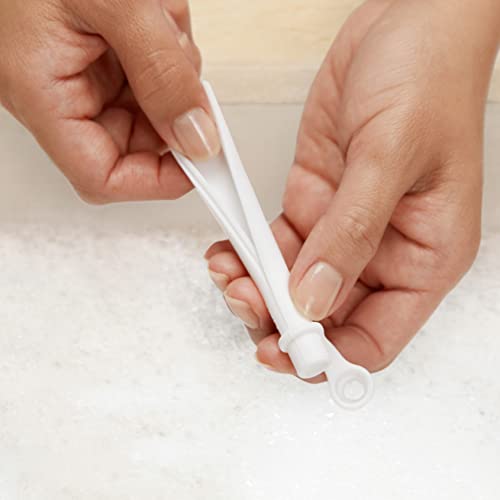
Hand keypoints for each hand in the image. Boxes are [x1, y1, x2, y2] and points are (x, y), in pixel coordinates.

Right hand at [0, 0, 219, 202]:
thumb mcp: (116, 1)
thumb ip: (163, 75)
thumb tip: (199, 139)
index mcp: (42, 92)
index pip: (101, 176)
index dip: (154, 182)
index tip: (200, 165)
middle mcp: (59, 92)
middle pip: (134, 143)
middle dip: (172, 109)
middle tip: (186, 69)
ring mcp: (81, 75)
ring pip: (150, 107)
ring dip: (172, 70)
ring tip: (158, 16)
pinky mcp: (101, 56)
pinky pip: (150, 73)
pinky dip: (167, 47)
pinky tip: (157, 13)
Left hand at [205, 0, 499, 378]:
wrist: (407, 22)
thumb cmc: (428, 77)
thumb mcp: (391, 157)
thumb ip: (351, 233)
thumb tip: (314, 299)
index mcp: (423, 258)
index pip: (374, 339)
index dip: (329, 356)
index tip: (287, 352)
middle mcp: (382, 252)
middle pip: (325, 319)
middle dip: (279, 321)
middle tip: (244, 302)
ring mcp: (343, 229)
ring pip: (293, 285)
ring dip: (256, 289)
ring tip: (227, 272)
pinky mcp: (314, 202)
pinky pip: (276, 244)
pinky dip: (249, 253)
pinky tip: (228, 251)